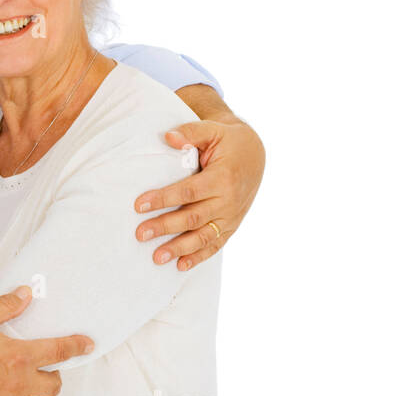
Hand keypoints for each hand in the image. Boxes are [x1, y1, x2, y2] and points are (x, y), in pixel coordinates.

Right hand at [0, 287, 91, 395]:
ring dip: (33, 392)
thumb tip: (26, 294)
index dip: (77, 346)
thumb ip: (5, 307)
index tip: (88, 344)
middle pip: (53, 385)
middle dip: (55, 376)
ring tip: (19, 382)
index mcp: (20, 357)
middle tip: (44, 367)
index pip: (60, 351)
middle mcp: (20, 384)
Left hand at [133, 120, 265, 270]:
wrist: (255, 156)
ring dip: (179, 248)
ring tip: (156, 257)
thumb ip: (190, 133)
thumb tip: (168, 137)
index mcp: (222, 178)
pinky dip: (199, 257)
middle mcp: (228, 201)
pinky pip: (215, 245)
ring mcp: (230, 216)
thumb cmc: (228, 142)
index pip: (188, 191)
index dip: (164, 198)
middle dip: (165, 227)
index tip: (139, 205)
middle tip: (140, 234)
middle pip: (192, 217)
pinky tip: (180, 265)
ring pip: (203, 236)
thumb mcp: (213, 130)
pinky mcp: (231, 226)